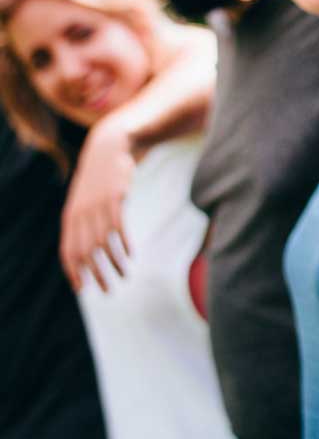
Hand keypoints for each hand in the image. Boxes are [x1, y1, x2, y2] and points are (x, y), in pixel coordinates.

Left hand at [60, 117, 135, 291]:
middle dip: (95, 275)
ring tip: (124, 275)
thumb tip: (85, 248)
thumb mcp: (85, 201)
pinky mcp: (115, 199)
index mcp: (70, 218)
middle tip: (107, 290)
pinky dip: (125, 244)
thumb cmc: (98, 180)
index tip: (82, 290)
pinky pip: (118, 228)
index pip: (68, 252)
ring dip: (114, 263)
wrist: (108, 148)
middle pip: (84, 253)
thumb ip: (82, 223)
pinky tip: (131, 255)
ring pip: (103, 243)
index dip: (74, 273)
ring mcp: (97, 207)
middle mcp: (80, 215)